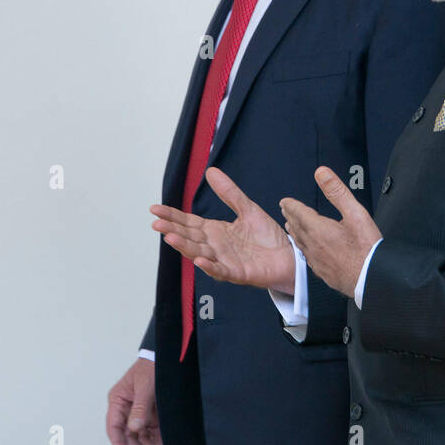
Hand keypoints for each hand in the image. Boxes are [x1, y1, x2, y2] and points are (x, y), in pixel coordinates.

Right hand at [106, 357, 164, 444]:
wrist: (167, 356)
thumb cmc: (152, 366)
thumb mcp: (146, 386)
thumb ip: (140, 407)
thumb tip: (134, 428)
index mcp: (118, 400)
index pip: (114, 427)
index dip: (118, 444)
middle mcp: (126, 408)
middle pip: (128, 434)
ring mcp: (139, 411)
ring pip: (140, 434)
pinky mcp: (152, 412)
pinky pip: (152, 429)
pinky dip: (156, 438)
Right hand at [149, 166, 296, 293]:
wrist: (289, 256)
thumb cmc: (268, 237)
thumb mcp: (248, 209)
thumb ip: (230, 193)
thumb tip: (211, 171)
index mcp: (216, 232)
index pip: (189, 223)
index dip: (172, 216)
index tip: (155, 209)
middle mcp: (216, 247)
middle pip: (190, 237)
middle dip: (173, 231)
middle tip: (156, 224)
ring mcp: (225, 260)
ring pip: (200, 253)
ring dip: (185, 247)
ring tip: (171, 238)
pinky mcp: (238, 273)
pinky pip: (221, 270)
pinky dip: (210, 266)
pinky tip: (199, 260)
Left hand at [280, 166, 380, 296]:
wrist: (370, 278)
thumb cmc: (366, 249)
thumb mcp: (355, 213)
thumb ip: (337, 192)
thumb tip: (322, 173)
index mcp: (319, 229)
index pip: (299, 213)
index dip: (291, 205)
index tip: (285, 201)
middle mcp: (313, 245)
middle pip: (297, 228)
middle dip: (290, 217)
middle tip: (285, 211)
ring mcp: (317, 260)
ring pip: (300, 243)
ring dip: (294, 232)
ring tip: (291, 227)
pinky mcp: (322, 271)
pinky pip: (307, 256)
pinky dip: (303, 248)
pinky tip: (306, 250)